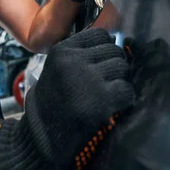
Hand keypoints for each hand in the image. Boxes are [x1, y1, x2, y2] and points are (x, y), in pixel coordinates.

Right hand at [0, 28, 134, 169]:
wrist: (42, 135)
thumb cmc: (53, 99)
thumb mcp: (57, 67)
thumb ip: (81, 52)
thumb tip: (116, 40)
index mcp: (62, 51)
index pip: (100, 34)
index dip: (106, 47)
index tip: (102, 61)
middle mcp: (74, 62)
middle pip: (114, 50)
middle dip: (114, 65)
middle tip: (107, 80)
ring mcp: (88, 81)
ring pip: (122, 67)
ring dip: (120, 80)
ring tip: (109, 92)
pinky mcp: (101, 101)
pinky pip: (127, 89)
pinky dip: (125, 97)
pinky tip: (114, 104)